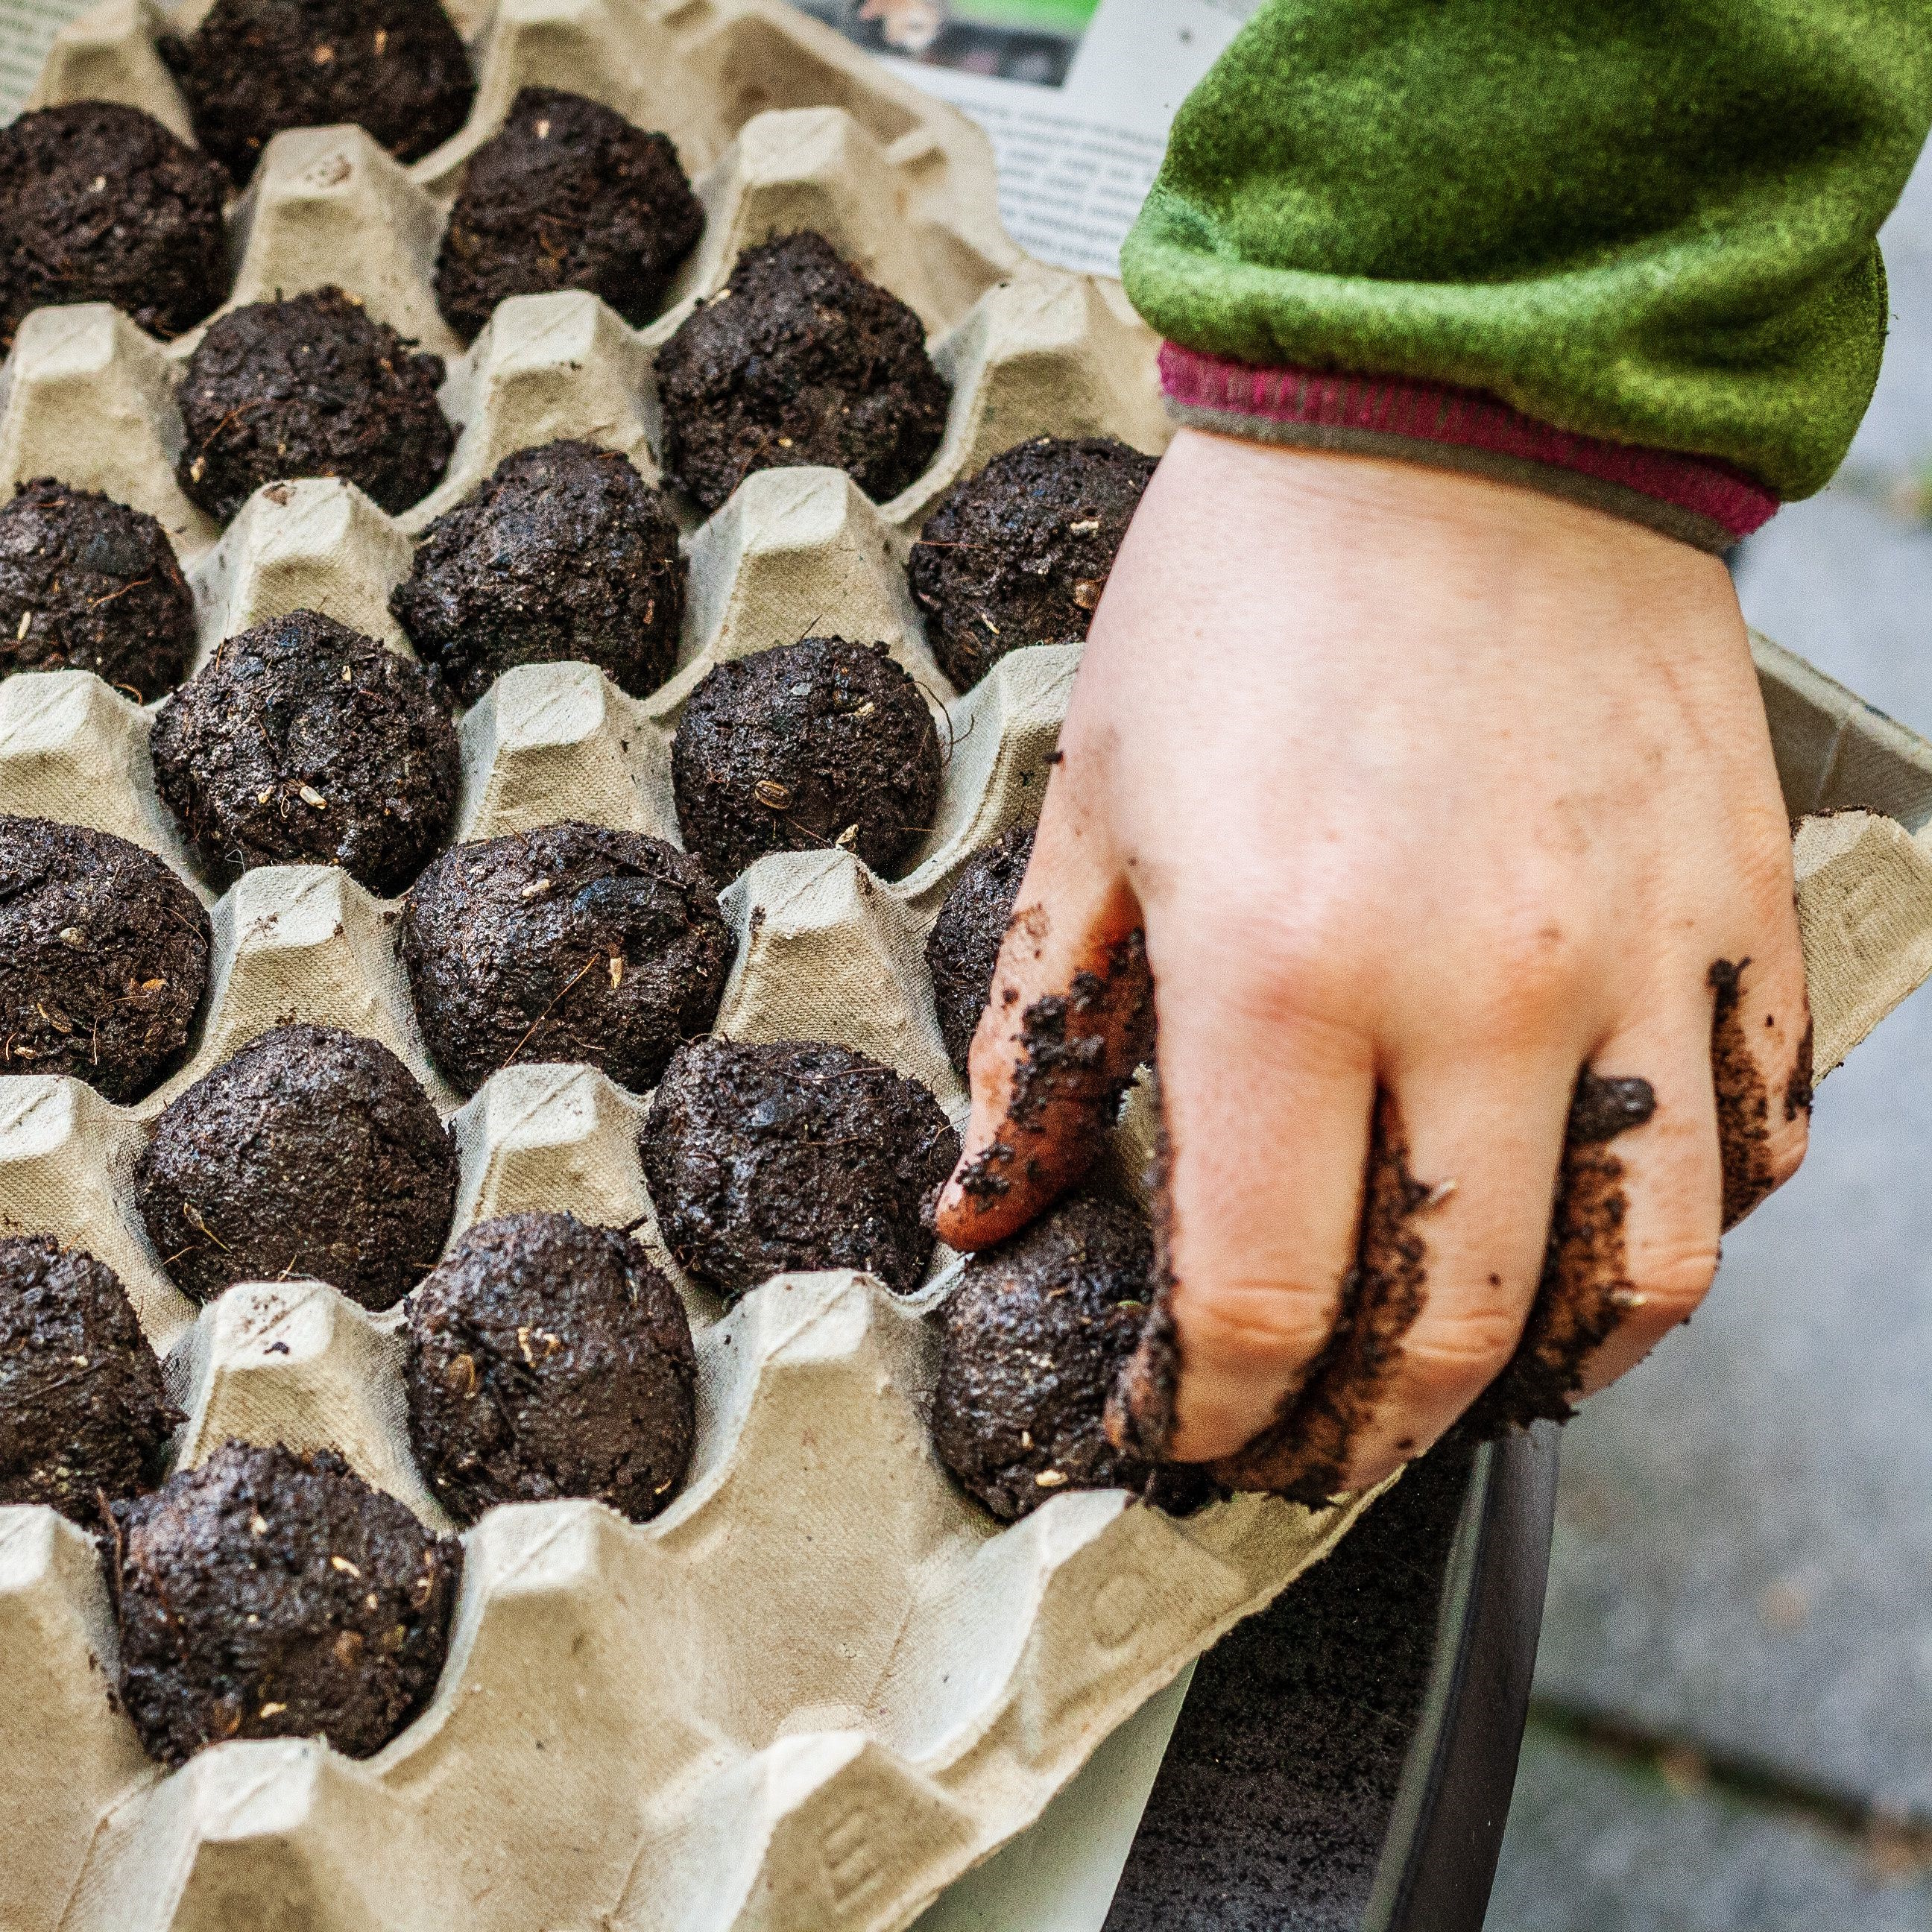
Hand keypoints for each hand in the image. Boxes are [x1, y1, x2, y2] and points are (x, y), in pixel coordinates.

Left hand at [931, 430, 1810, 1499]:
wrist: (1450, 409)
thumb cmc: (1247, 598)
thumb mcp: (1092, 813)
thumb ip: (1042, 1039)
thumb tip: (983, 1207)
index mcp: (1283, 974)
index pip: (1263, 1294)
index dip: (1213, 1407)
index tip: (1178, 1429)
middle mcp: (1480, 992)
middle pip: (1451, 1328)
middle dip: (1362, 1435)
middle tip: (1306, 1449)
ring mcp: (1635, 957)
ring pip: (1642, 1273)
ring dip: (1546, 1376)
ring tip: (1465, 1391)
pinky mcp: (1733, 909)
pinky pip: (1757, 1134)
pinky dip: (1683, 1228)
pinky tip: (1608, 1239)